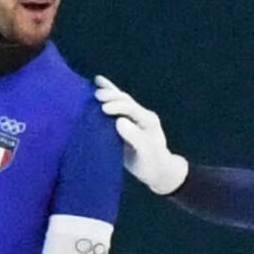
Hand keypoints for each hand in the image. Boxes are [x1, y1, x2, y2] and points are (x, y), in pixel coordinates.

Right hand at [95, 75, 189, 194]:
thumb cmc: (152, 164)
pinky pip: (117, 107)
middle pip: (126, 100)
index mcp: (148, 121)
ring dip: (110, 92)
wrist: (157, 171)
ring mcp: (134, 118)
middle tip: (97, 95)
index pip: (131, 109)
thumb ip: (134, 137)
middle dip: (112, 96)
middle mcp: (141, 116)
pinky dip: (109, 97)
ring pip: (121, 100)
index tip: (103, 109)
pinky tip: (99, 86)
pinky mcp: (127, 123)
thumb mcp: (145, 153)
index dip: (118, 107)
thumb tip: (119, 121)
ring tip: (97, 82)